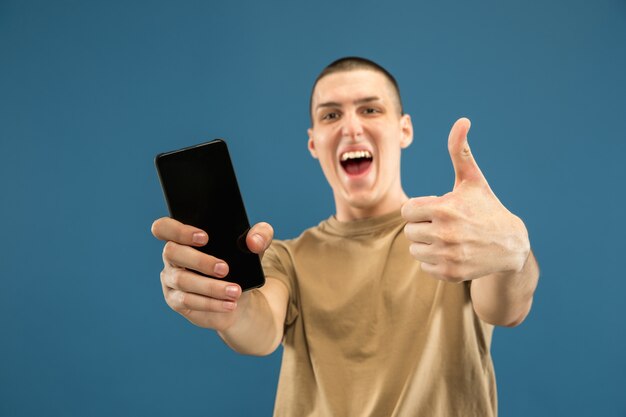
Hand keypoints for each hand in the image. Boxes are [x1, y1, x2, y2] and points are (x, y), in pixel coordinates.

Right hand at [151, 217, 272, 329]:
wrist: (241, 295)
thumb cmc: (241, 264)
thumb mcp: (256, 246)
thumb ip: (261, 235)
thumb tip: (254, 241)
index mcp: (184, 237)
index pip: (164, 227)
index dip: (178, 230)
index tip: (205, 237)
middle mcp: (172, 256)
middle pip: (172, 252)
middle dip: (199, 260)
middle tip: (225, 268)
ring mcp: (171, 279)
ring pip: (182, 280)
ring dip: (210, 286)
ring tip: (235, 291)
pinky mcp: (176, 301)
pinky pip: (188, 301)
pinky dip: (211, 303)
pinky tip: (230, 303)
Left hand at [401, 118, 529, 282]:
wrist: (509, 244)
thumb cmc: (485, 207)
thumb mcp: (473, 179)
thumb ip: (460, 151)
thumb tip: (462, 120)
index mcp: (444, 208)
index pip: (407, 211)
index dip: (420, 209)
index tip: (436, 209)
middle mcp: (445, 233)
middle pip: (409, 231)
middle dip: (422, 226)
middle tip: (444, 225)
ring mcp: (448, 255)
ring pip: (415, 250)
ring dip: (427, 244)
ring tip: (449, 238)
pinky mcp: (450, 273)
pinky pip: (425, 267)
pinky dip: (435, 261)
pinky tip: (453, 252)